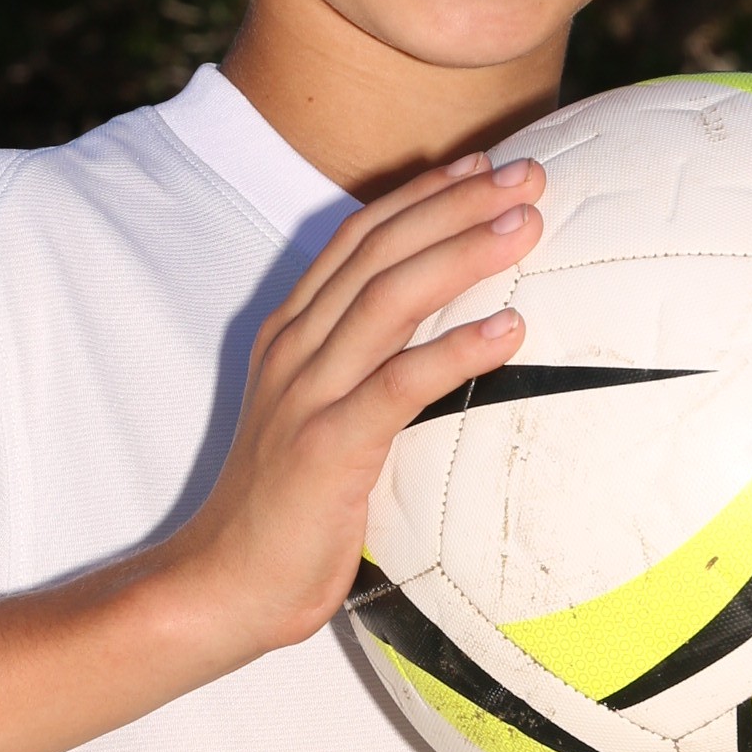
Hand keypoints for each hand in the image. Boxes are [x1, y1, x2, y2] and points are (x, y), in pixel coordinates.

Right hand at [161, 151, 543, 658]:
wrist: (223, 585)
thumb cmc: (287, 513)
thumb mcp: (322, 423)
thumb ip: (367, 376)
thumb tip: (443, 353)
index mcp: (290, 336)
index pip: (357, 239)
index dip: (420, 196)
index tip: (480, 166)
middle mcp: (294, 349)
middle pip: (379, 251)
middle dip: (456, 204)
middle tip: (527, 175)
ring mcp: (306, 394)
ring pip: (389, 298)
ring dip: (463, 253)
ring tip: (528, 226)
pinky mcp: (326, 446)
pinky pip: (400, 383)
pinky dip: (458, 349)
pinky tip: (511, 328)